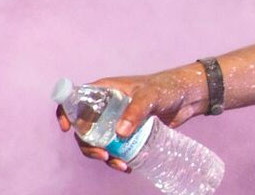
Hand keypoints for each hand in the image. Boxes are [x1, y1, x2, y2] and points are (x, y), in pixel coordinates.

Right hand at [54, 69, 204, 172]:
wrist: (189, 97)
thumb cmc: (167, 88)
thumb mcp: (150, 97)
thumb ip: (136, 112)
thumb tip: (119, 133)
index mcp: (104, 91)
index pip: (75, 99)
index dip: (65, 113)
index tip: (67, 128)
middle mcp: (106, 107)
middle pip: (83, 128)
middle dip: (88, 145)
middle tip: (103, 155)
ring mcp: (115, 121)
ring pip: (98, 142)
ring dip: (103, 156)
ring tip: (120, 165)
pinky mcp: (128, 133)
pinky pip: (114, 148)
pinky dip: (117, 159)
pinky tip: (128, 166)